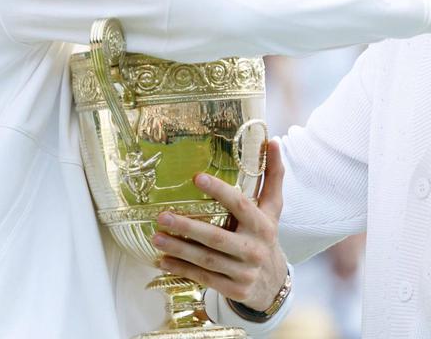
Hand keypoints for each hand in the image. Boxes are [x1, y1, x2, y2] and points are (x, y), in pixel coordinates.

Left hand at [154, 139, 288, 311]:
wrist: (273, 283)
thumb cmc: (266, 236)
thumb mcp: (272, 208)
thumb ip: (272, 176)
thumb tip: (271, 141)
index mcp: (262, 224)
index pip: (240, 205)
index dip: (220, 191)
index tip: (197, 177)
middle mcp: (254, 248)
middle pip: (217, 238)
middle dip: (188, 227)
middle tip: (162, 216)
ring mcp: (243, 271)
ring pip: (207, 260)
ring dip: (179, 249)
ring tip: (156, 236)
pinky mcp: (233, 289)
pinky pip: (203, 278)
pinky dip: (181, 269)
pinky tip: (162, 260)